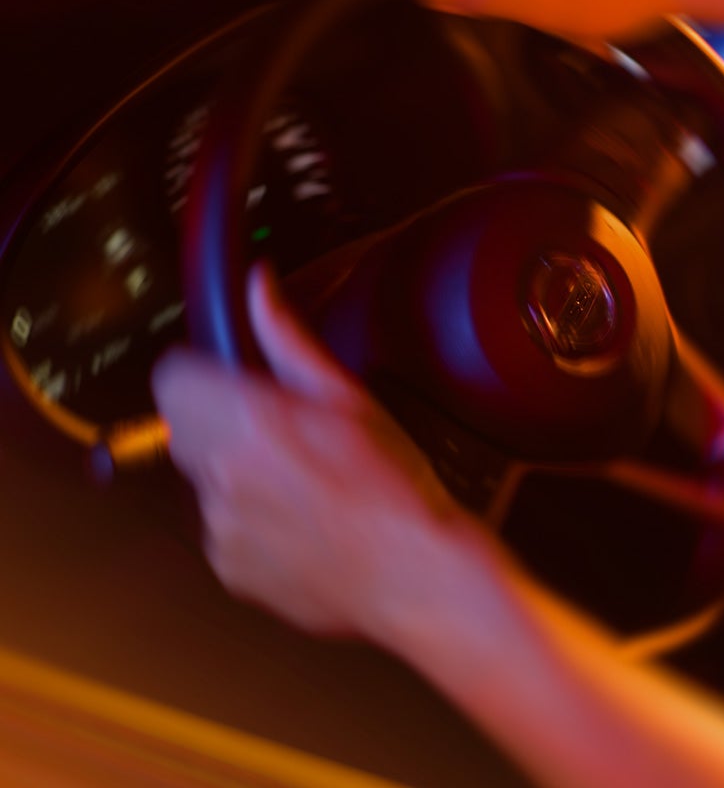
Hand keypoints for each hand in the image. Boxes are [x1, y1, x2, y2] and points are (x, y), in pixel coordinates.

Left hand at [151, 265, 483, 648]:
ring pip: (205, 480)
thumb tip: (259, 288)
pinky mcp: (228, 567)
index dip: (201, 371)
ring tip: (302, 482)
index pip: (170, 376)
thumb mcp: (349, 395)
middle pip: (182, 426)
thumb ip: (287, 335)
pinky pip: (222, 530)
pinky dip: (250, 521)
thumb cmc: (395, 489)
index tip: (227, 377)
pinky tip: (301, 519)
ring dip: (238, 473)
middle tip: (279, 429)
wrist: (416, 574)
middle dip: (220, 420)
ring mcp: (221, 527)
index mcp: (250, 422)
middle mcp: (224, 475)